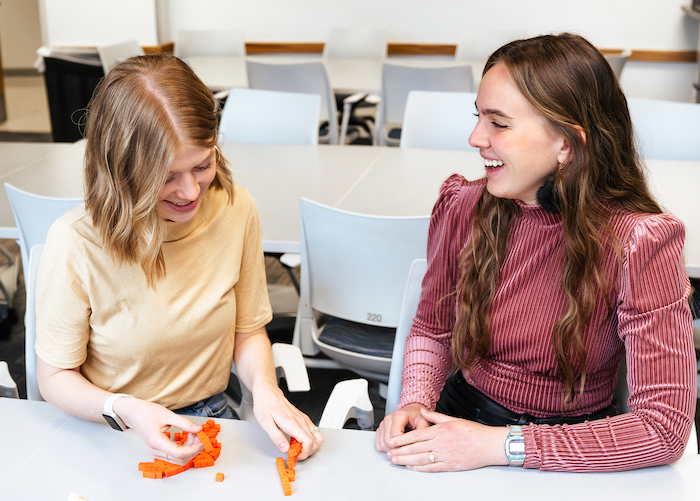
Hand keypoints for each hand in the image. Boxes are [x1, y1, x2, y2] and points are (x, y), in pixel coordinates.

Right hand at [114, 397, 203, 464]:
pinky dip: (184, 449)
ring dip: (190, 449)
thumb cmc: (147, 412)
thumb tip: (199, 429)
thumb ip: (184, 423)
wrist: (134, 413)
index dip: (193, 449)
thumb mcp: (167, 414)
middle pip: (180, 459)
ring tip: (193, 434)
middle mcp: (154, 450)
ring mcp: (155, 453)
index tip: (202, 440)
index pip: (178, 453)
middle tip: (200, 435)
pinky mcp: (158, 451)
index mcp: (155, 441)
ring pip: (178, 460)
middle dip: (193, 449)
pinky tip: (188, 437)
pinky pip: (174, 456)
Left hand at [252, 383, 322, 459]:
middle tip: (295, 454)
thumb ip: (276, 437)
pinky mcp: (303, 418)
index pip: (308, 442)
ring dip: (310, 446)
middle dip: (308, 452)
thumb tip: (285, 448)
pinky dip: (309, 439)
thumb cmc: (265, 406)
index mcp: (292, 423)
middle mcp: (301, 421)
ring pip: (317, 436)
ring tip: (297, 448)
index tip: (295, 456)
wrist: (268, 393)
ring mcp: (303, 419)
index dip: (304, 453)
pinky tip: (296, 440)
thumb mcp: (265, 423)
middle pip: (316, 441)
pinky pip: (313, 431)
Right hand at [376, 403, 429, 451]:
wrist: (411, 412)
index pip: (395, 435)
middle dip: (397, 449)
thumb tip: (421, 443)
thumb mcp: (424, 422)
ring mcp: (383, 425)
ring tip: (401, 449)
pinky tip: (395, 447)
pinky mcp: (380, 430)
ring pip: (382, 444)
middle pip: (387, 441)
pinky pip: (378, 445)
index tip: (409, 448)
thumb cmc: (417, 417)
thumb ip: (422, 432)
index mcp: (398, 416)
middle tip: (406, 450)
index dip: (402, 445)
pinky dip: (386, 449)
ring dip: (391, 450)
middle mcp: (388, 419)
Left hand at [385, 407, 509, 470]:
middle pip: (416, 448)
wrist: (489, 444)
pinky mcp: (451, 466)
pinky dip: (420, 468)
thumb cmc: (473, 432)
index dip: (402, 439)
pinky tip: (411, 467)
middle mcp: (441, 443)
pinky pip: (433, 468)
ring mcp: (446, 456)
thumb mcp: (452, 419)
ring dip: (407, 460)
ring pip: (422, 459)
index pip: (416, 435)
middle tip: (388, 453)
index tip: (391, 441)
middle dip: (400, 451)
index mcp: (441, 430)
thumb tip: (422, 411)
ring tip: (396, 460)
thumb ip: (435, 416)